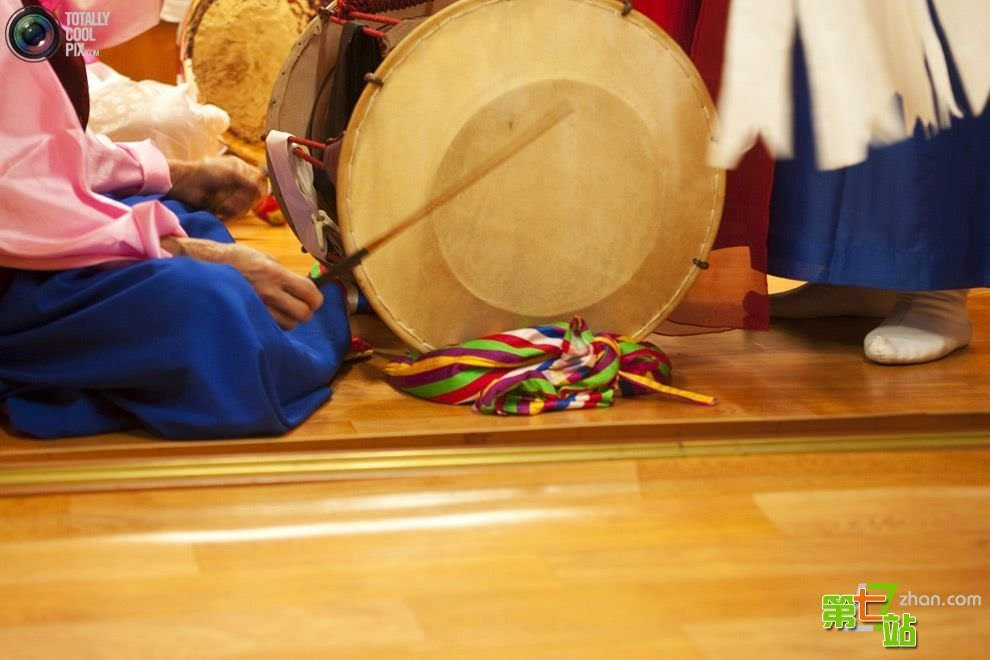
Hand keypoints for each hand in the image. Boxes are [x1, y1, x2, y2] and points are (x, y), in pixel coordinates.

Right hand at [161, 237, 322, 329]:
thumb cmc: (235, 259)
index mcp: (275, 274)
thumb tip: (304, 287)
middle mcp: (268, 293)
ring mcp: (257, 308)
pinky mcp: (248, 318)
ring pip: (288, 325)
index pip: (310, 293)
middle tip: (300, 306)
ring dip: (289, 319)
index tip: (314, 300)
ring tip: (279, 308)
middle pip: (303, 314)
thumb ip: (285, 273)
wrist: (205, 267)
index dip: (316, 299)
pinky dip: (273, 324)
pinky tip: (267, 313)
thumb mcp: (264, 258)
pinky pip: (271, 327)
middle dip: (305, 311)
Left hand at [166, 156, 266, 220]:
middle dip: (244, 199)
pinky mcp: (223, 206)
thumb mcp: (232, 174)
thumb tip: (263, 193)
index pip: (260, 180)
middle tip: (232, 197)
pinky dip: (229, 214)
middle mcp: (237, 181)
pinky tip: (219, 211)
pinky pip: (235, 214)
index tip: (256, 193)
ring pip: (245, 206)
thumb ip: (251, 183)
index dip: (259, 188)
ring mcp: (230, 194)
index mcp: (240, 168)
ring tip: (222, 205)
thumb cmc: (206, 173)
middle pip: (254, 196)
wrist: (184, 184)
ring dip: (235, 207)